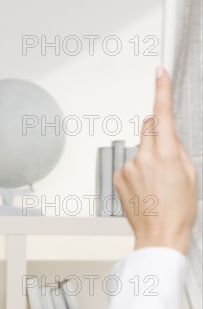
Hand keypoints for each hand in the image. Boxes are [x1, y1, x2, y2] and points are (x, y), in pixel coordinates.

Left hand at [113, 67, 196, 254]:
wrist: (159, 235)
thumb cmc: (178, 211)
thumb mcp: (190, 175)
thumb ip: (178, 150)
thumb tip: (169, 136)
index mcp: (166, 155)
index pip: (161, 114)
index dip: (161, 90)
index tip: (159, 73)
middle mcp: (143, 158)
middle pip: (148, 127)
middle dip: (157, 132)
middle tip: (166, 155)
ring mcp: (127, 168)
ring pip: (139, 149)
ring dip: (147, 158)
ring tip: (155, 183)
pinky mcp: (118, 177)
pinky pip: (129, 164)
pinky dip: (137, 171)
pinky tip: (144, 189)